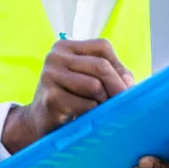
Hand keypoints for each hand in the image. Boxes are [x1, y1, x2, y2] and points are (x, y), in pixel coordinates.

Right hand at [1, 39, 133, 153]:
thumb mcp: (90, 80)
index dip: (118, 66)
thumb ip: (113, 75)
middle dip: (117, 86)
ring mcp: (49, 75)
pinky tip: (84, 116)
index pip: (102, 46)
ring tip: (99, 109)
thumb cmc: (71, 98)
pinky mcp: (50, 97)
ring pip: (94, 85)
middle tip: (124, 102)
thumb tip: (128, 82)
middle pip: (100, 66)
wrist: (40, 121)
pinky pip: (85, 104)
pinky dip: (91, 112)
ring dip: (103, 101)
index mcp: (66, 46)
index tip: (126, 85)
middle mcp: (55, 56)